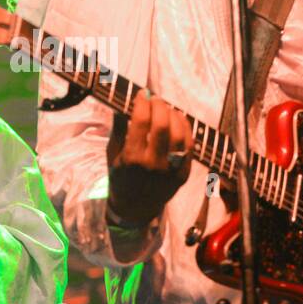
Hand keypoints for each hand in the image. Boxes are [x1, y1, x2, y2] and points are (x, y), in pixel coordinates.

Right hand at [106, 89, 192, 225]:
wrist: (135, 209)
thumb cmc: (120, 178)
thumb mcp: (112, 154)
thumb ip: (118, 129)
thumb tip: (123, 103)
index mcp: (132, 158)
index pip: (140, 122)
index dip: (142, 103)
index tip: (141, 94)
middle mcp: (153, 164)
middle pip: (162, 125)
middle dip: (159, 106)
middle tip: (155, 99)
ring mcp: (171, 170)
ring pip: (179, 134)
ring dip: (174, 115)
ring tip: (167, 109)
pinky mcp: (183, 174)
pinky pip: (190, 146)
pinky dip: (186, 128)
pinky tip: (179, 120)